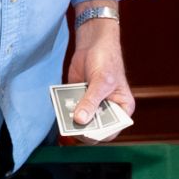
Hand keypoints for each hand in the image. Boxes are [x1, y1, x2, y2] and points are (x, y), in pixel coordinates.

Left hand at [67, 15, 130, 141]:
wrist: (93, 43)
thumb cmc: (107, 60)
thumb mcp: (101, 81)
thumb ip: (91, 101)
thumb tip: (80, 120)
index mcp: (121, 109)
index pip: (111, 130)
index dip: (99, 134)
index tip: (87, 132)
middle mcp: (107, 110)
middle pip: (93, 129)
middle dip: (82, 128)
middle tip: (71, 123)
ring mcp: (91, 106)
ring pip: (79, 121)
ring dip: (69, 120)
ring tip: (63, 113)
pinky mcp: (78, 99)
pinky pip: (69, 109)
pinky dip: (62, 109)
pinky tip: (57, 103)